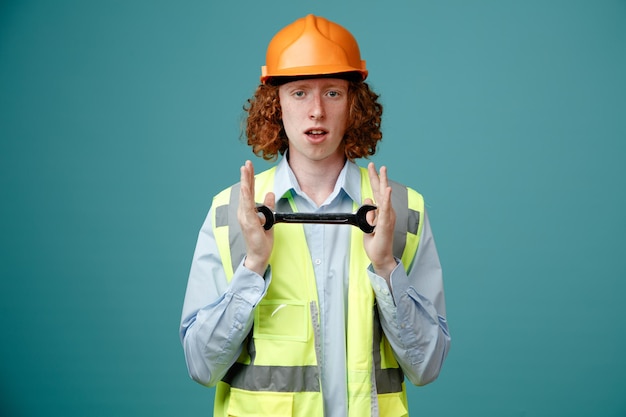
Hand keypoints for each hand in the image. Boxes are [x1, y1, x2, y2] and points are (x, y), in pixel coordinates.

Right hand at [237, 160, 274, 274]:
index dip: (249, 178)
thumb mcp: (268, 219)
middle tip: (247, 163)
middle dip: (246, 176)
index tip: (249, 166)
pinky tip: (246, 186)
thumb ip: (268, 206)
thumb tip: (270, 193)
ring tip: (245, 170)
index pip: (249, 192)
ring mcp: (245, 217)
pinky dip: (246, 195)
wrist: (259, 255)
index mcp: (248, 211)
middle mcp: (244, 213)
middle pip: (245, 191)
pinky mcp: (249, 223)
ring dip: (245, 182)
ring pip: (245, 196)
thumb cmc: (261, 239)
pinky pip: (247, 207)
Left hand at [363, 162, 396, 280]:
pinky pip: (386, 210)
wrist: (381, 257)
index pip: (377, 192)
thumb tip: (368, 198)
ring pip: (385, 197)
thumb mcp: (367, 225)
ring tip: (383, 171)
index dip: (374, 179)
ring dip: (384, 183)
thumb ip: (368, 212)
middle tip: (376, 164)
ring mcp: (387, 218)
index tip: (372, 167)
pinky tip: (387, 190)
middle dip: (378, 177)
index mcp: (381, 212)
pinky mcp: (386, 224)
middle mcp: (386, 213)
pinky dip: (387, 199)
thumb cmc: (376, 242)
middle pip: (381, 191)